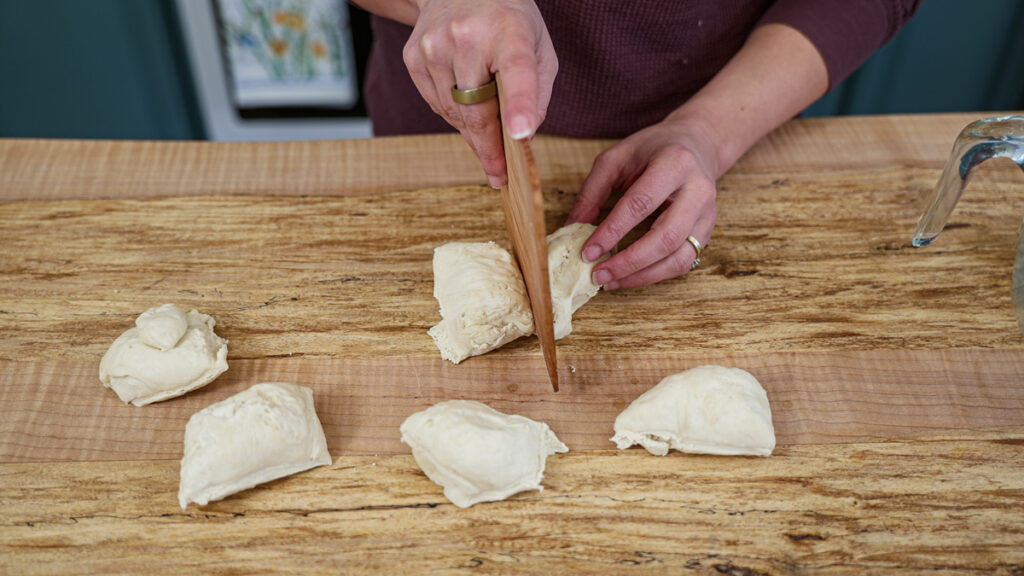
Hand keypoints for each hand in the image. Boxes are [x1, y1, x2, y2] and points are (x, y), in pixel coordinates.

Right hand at [403, 0, 557, 186]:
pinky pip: (436, 106)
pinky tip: (465, 99)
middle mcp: (466, 35)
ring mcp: (433, 46)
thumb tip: (521, 140)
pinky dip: (454, 114)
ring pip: (454, 115)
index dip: (518, 106)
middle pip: (476, 110)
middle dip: (490, 149)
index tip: (521, 136)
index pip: (515, 73)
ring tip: (488, 124)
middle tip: (500, 175)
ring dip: (473, 130)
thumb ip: (538, 94)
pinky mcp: (413, 57)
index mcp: (509, 31)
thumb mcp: (539, 47)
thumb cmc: (508, 22)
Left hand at [566, 117, 719, 289]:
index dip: (612, 231)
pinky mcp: (707, 230)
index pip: (640, 204)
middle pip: (665, 237)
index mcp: (674, 163)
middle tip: (598, 275)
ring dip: (642, 276)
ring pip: (679, 257)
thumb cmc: (652, 150)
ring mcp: (707, 213)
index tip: (588, 252)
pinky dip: (656, 275)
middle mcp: (698, 190)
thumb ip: (592, 191)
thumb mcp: (616, 158)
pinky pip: (684, 262)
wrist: (696, 144)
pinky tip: (631, 276)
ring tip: (611, 282)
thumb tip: (572, 227)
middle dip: (628, 262)